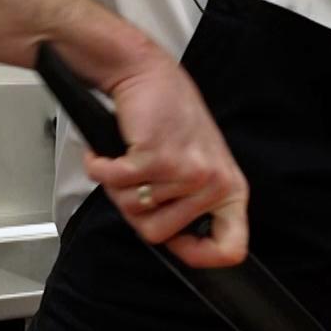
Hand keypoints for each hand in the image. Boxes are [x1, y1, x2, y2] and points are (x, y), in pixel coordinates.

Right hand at [83, 58, 247, 266]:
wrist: (146, 73)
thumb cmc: (168, 117)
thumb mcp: (196, 164)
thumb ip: (192, 205)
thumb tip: (179, 247)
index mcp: (229, 189)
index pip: (230, 249)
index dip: (199, 256)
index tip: (179, 248)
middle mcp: (212, 183)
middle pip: (159, 235)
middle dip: (136, 210)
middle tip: (138, 179)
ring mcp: (185, 172)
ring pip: (133, 210)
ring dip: (117, 185)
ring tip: (127, 157)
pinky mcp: (155, 158)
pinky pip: (114, 183)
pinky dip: (100, 168)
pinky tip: (107, 153)